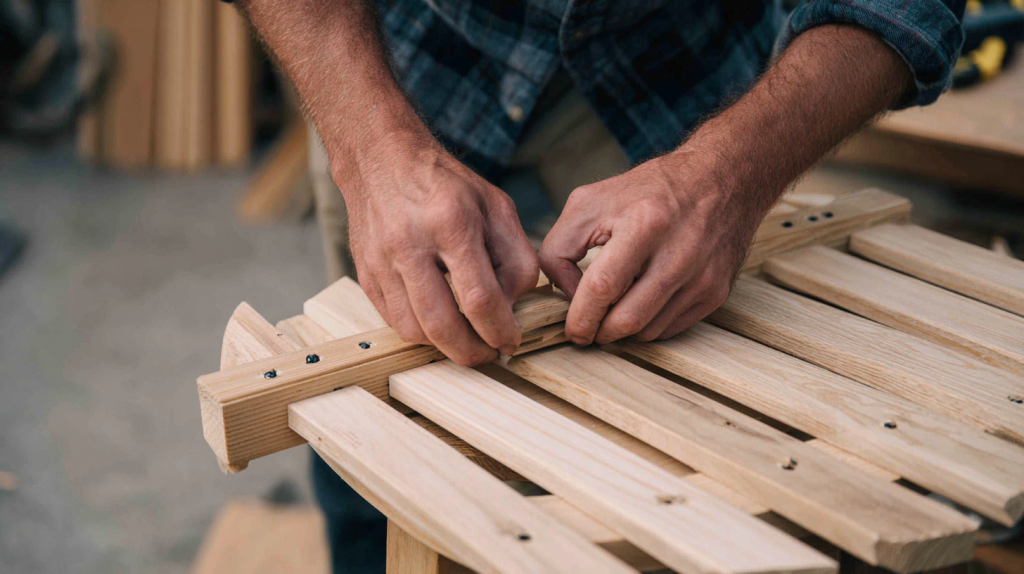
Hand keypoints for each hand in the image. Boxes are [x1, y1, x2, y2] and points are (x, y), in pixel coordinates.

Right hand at [339, 141, 538, 364]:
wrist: (381, 159)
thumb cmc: (445, 184)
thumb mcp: (497, 207)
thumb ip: (516, 258)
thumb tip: (512, 307)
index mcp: (450, 222)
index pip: (479, 298)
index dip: (500, 331)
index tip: (511, 341)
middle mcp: (410, 244)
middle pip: (442, 325)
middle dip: (472, 352)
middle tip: (490, 354)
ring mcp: (381, 262)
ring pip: (414, 331)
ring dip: (444, 346)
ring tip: (466, 338)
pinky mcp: (365, 274)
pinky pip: (393, 321)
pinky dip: (420, 331)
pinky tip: (438, 322)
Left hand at [539, 150, 763, 344]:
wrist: (721, 179)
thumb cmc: (648, 191)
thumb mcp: (590, 202)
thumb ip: (561, 247)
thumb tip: (566, 295)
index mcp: (644, 223)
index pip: (602, 287)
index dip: (581, 317)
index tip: (573, 329)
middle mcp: (679, 252)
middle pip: (627, 319)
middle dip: (599, 332)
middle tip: (588, 326)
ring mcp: (702, 276)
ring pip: (648, 331)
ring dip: (623, 329)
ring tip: (614, 307)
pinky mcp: (716, 291)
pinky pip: (671, 328)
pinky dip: (648, 324)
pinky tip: (640, 301)